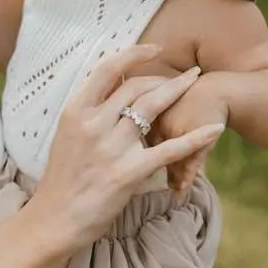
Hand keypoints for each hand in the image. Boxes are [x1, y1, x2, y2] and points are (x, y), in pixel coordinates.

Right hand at [28, 46, 224, 255]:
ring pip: (153, 108)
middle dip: (165, 77)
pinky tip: (215, 129)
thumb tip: (110, 94)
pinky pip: (169, 149)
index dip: (133, 54)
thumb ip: (88, 115)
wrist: (53, 219)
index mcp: (75, 112)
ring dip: (178, 92)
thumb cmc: (62, 180)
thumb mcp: (66, 137)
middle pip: (136, 87)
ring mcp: (111, 147)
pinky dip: (196, 138)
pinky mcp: (128, 172)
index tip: (153, 48)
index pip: (108, 70)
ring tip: (197, 84)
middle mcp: (93, 124)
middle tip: (186, 75)